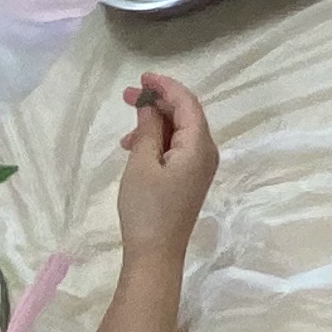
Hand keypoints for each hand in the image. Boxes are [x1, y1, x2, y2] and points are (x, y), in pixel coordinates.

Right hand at [113, 75, 217, 263]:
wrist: (155, 254)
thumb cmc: (146, 209)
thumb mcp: (141, 164)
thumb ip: (148, 130)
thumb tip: (149, 107)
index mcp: (199, 146)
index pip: (188, 103)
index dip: (166, 86)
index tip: (142, 77)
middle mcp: (206, 152)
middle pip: (186, 115)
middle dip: (158, 102)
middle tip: (126, 95)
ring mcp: (200, 167)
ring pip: (179, 132)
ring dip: (154, 124)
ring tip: (125, 131)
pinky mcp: (191, 178)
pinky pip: (177, 148)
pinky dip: (157, 141)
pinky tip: (134, 148)